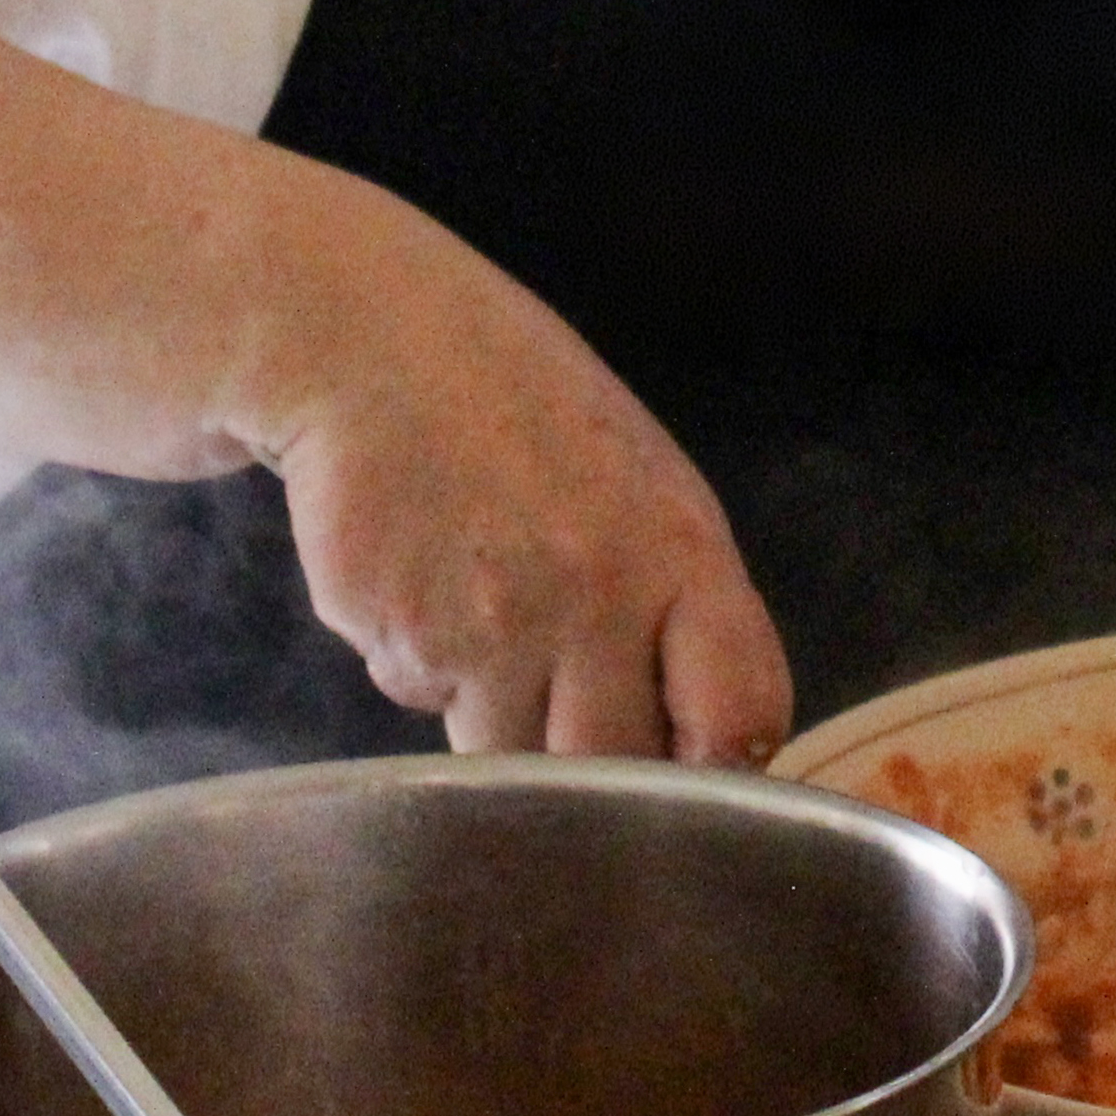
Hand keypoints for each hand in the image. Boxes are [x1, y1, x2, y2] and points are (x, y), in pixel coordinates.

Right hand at [242, 176, 794, 761]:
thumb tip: (701, 739)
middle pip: (616, 770)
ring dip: (499, 721)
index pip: (742, 712)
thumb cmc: (521, 409)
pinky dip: (425, 670)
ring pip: (513, 763)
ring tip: (485, 616)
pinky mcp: (404, 638)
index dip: (718, 759)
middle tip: (563, 692)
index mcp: (681, 551)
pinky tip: (424, 584)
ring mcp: (496, 626)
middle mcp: (598, 597)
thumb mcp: (641, 484)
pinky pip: (425, 706)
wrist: (373, 345)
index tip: (686, 760)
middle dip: (592, 760)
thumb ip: (678, 604)